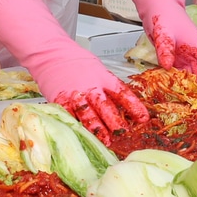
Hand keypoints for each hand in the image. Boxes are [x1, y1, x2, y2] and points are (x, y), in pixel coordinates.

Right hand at [28, 42, 150, 137]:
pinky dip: (78, 127)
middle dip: (115, 121)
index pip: (123, 93)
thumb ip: (109, 88)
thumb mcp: (98, 70)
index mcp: (103, 78)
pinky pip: (71, 117)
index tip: (143, 119)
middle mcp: (91, 87)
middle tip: (123, 133)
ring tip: (106, 141)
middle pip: (106, 106)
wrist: (52, 54)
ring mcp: (76, 95)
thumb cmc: (77, 63)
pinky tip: (84, 136)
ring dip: (98, 129)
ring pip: (88, 115)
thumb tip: (125, 107)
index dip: (134, 107)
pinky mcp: (61, 102)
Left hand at [147, 8, 196, 88]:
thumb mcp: (164, 33)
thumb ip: (166, 49)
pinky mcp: (175, 56)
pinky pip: (179, 71)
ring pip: (191, 73)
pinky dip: (180, 81)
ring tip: (191, 101)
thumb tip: (167, 66)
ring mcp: (185, 54)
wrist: (156, 6)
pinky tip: (178, 91)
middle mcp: (193, 51)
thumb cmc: (164, 15)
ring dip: (191, 85)